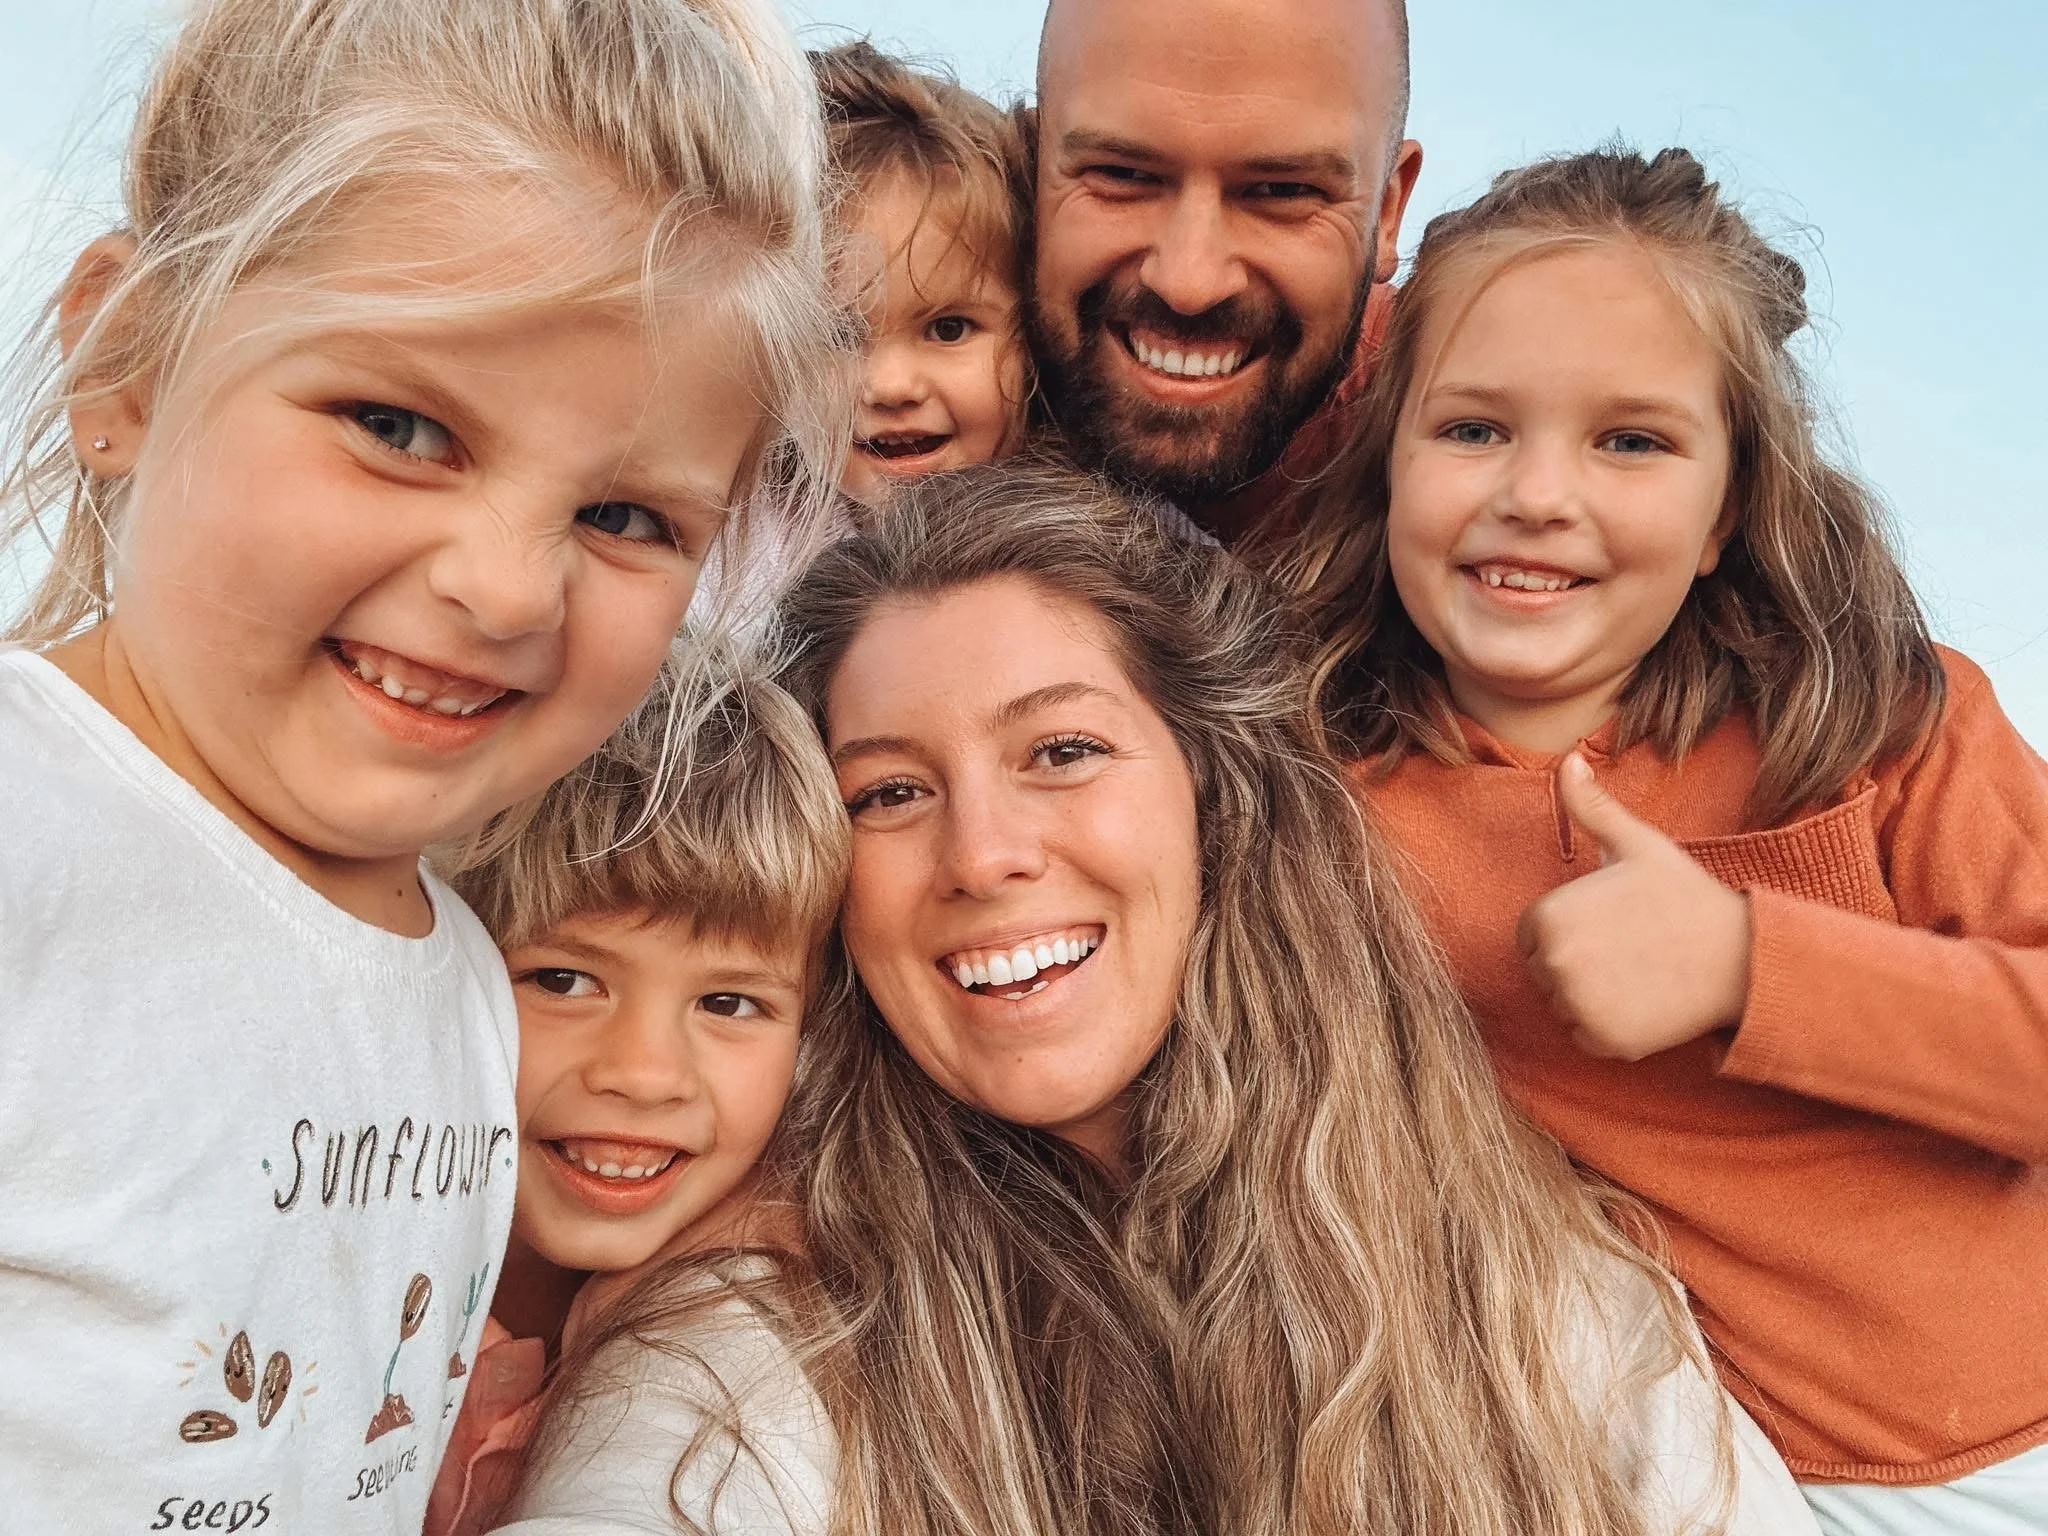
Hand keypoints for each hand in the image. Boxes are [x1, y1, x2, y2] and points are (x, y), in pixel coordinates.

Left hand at [1516, 754, 1752, 1061]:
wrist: (1742, 957)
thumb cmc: (1685, 896)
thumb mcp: (1637, 844)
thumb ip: (1591, 807)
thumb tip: (1568, 760)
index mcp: (1548, 918)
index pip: (1532, 933)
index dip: (1570, 925)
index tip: (1611, 920)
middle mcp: (1554, 966)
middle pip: (1544, 970)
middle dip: (1578, 960)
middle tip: (1630, 946)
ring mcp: (1578, 1008)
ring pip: (1564, 1004)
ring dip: (1592, 994)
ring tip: (1640, 969)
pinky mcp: (1604, 1043)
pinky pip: (1586, 1036)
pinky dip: (1610, 1025)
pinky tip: (1647, 1000)